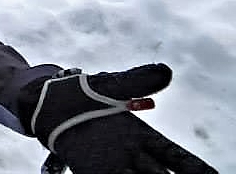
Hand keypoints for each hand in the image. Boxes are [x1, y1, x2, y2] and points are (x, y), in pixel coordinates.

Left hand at [21, 64, 216, 173]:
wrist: (42, 100)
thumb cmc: (78, 91)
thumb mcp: (109, 86)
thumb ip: (137, 82)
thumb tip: (166, 72)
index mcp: (140, 136)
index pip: (176, 158)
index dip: (193, 168)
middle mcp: (129, 154)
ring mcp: (109, 163)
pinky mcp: (88, 167)